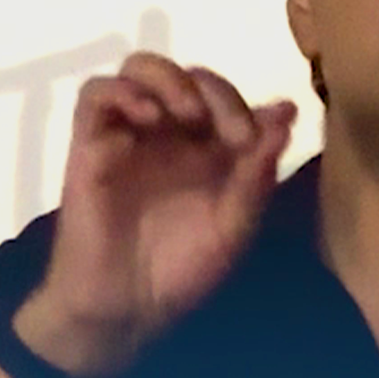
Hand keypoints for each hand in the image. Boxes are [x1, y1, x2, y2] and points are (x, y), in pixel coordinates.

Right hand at [17, 53, 297, 375]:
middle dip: (211, 89)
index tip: (251, 140)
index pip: (226, 99)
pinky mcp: (90, 144)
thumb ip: (258, 170)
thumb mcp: (235, 225)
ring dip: (166, 78)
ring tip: (183, 114)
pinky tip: (146, 118)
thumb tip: (288, 110)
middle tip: (221, 128)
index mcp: (208, 151)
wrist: (126, 308)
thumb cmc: (183, 272)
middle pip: (187, 76)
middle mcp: (170, 136)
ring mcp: (129, 135)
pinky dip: (122, 93)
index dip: (241, 106)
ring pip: (139, 69)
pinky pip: (95, 94)